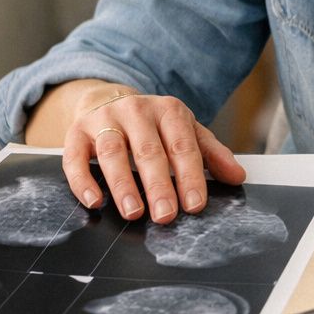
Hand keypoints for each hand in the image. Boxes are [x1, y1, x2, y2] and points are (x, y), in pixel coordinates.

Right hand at [60, 83, 245, 222]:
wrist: (106, 99)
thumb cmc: (153, 124)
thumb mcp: (185, 131)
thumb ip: (211, 153)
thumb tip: (237, 177)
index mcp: (168, 111)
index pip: (183, 146)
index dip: (190, 176)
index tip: (195, 204)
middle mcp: (136, 111)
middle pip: (149, 151)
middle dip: (159, 185)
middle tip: (166, 214)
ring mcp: (104, 121)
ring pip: (113, 153)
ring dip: (123, 184)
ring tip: (133, 212)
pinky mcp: (76, 133)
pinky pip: (75, 158)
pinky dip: (83, 180)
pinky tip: (94, 201)